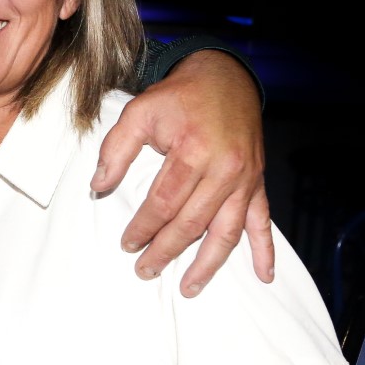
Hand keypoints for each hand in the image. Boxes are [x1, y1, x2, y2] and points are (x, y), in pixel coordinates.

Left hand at [92, 49, 273, 295]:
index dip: (144, 227)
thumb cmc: (178, 97)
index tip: (128, 244)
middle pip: (192, 223)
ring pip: (226, 231)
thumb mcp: (139, 112)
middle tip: (145, 270)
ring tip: (188, 287)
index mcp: (192, 151)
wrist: (224, 77)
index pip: (164, 203)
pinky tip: (263, 275)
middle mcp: (223, 169)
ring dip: (208, 264)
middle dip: (166, 251)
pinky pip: (263, 221)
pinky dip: (265, 250)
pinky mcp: (257, 183)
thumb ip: (116, 150)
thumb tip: (99, 186)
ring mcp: (244, 179)